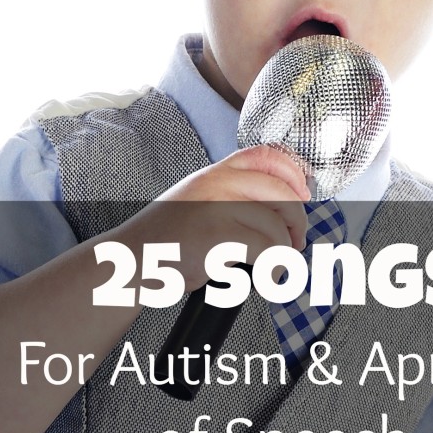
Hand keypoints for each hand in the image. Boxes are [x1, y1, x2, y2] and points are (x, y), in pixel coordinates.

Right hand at [122, 144, 310, 291]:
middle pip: (282, 192)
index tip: (302, 196)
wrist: (130, 261)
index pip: (268, 156)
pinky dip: (274, 268)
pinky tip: (266, 277)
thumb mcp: (197, 202)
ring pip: (277, 225)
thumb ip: (231, 196)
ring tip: (276, 266)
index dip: (293, 175)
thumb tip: (280, 209)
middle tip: (295, 241)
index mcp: (216, 172)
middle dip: (298, 221)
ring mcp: (218, 206)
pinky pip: (267, 250)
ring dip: (286, 251)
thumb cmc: (166, 240)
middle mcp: (218, 182)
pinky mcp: (218, 235)